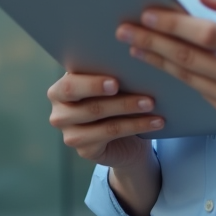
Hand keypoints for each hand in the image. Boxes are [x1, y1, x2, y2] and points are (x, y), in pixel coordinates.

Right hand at [46, 73, 163, 168]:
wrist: (124, 138)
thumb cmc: (114, 100)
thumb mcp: (109, 86)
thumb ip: (109, 74)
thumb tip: (129, 65)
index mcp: (60, 89)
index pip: (70, 86)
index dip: (91, 84)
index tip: (115, 82)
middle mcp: (60, 112)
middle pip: (88, 106)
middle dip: (119, 101)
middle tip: (144, 97)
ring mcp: (70, 134)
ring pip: (103, 121)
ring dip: (131, 111)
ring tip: (152, 104)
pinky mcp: (84, 150)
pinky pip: (112, 135)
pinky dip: (136, 126)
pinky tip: (155, 122)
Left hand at [115, 0, 215, 134]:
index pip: (207, 34)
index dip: (175, 25)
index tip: (147, 15)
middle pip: (190, 57)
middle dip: (153, 42)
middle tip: (125, 30)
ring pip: (187, 76)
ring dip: (155, 59)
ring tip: (132, 45)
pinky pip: (192, 91)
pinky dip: (169, 75)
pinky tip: (153, 62)